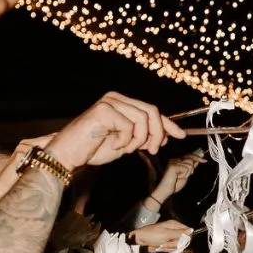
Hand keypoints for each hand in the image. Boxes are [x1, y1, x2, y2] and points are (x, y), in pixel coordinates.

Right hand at [46, 92, 186, 171]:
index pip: (152, 110)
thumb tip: (167, 135)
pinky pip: (129, 126)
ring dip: (140, 140)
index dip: (169, 123)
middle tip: (152, 149)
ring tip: (128, 149)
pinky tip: (116, 145)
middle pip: (152, 111)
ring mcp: (110, 102)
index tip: (181, 135)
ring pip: (143, 119)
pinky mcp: (104, 110)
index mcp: (123, 103)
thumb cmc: (96, 148)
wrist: (71, 153)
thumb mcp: (128, 143)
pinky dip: (126, 141)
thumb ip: (144, 136)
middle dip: (157, 133)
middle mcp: (117, 98)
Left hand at [130, 219, 191, 252]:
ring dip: (170, 247)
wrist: (140, 242)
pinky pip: (173, 249)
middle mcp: (174, 231)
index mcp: (175, 225)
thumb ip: (180, 233)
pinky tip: (161, 247)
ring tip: (162, 244)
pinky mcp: (168, 244)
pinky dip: (168, 250)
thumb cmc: (152, 235)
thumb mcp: (166, 233)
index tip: (179, 240)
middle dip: (175, 244)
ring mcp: (171, 238)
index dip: (185, 238)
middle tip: (167, 242)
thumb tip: (192, 230)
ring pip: (179, 246)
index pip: (188, 232)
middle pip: (184, 240)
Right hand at [150, 153, 204, 202]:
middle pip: (190, 160)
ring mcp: (173, 161)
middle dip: (191, 170)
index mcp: (178, 161)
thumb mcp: (186, 175)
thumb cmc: (175, 184)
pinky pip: (185, 169)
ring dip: (187, 173)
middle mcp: (175, 159)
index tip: (205, 160)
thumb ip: (191, 167)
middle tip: (183, 176)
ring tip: (179, 177)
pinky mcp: (173, 165)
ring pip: (189, 165)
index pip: (189, 157)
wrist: (167, 190)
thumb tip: (198, 161)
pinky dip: (183, 175)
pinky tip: (177, 177)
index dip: (197, 158)